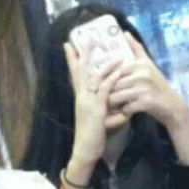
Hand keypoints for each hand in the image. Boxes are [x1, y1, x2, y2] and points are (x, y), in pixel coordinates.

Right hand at [64, 41, 122, 175]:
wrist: (85, 150)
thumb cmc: (92, 135)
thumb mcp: (96, 116)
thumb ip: (101, 105)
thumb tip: (111, 98)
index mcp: (80, 97)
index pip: (75, 74)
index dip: (73, 59)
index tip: (69, 45)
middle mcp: (81, 96)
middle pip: (81, 70)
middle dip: (84, 53)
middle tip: (86, 38)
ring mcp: (88, 101)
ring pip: (96, 77)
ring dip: (107, 64)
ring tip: (117, 54)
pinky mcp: (96, 108)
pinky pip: (105, 89)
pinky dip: (113, 78)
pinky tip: (120, 70)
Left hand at [108, 32, 188, 128]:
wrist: (172, 105)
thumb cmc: (157, 84)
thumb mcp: (148, 64)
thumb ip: (136, 49)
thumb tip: (126, 32)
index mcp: (140, 64)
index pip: (114, 70)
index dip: (106, 79)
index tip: (101, 85)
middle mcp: (143, 74)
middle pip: (114, 83)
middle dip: (107, 92)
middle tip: (102, 98)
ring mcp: (145, 88)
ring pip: (117, 96)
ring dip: (112, 103)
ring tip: (110, 106)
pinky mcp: (147, 103)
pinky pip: (126, 107)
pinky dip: (123, 111)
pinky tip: (123, 112)